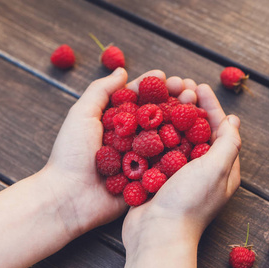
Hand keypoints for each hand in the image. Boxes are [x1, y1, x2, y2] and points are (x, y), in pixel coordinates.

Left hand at [43, 68, 209, 238]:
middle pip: (158, 115)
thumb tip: (121, 70)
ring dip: (185, 120)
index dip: (155, 86)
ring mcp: (142, 158)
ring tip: (198, 106)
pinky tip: (199, 136)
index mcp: (117, 122)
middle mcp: (132, 138)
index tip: (170, 77)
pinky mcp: (149, 177)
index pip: (140, 99)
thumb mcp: (82, 115)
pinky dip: (184, 149)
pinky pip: (169, 162)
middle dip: (176, 100)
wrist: (69, 197)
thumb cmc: (71, 154)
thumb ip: (101, 91)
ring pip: (168, 135)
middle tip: (190, 90)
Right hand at [119, 76, 240, 267]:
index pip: (220, 130)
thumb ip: (228, 144)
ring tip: (163, 97)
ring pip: (177, 137)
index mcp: (223, 169)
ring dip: (172, 116)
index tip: (200, 87)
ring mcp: (180, 175)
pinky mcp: (160, 177)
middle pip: (199, 130)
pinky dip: (156, 132)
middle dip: (191, 107)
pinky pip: (159, 149)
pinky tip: (147, 120)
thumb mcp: (216, 169)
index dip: (211, 107)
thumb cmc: (190, 202)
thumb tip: (233, 121)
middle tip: (181, 87)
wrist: (156, 234)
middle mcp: (203, 171)